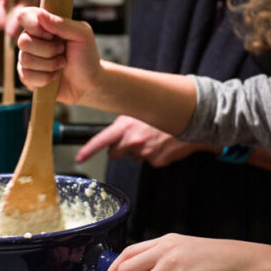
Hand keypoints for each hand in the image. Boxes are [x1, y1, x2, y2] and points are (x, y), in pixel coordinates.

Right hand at [15, 7, 101, 104]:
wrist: (88, 82)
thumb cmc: (86, 56)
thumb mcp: (82, 35)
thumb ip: (62, 23)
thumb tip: (40, 14)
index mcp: (43, 24)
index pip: (24, 16)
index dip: (35, 26)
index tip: (51, 35)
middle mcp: (32, 39)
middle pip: (23, 41)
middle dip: (48, 50)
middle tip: (62, 51)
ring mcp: (27, 58)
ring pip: (25, 60)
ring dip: (50, 65)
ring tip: (62, 63)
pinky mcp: (27, 76)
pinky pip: (26, 76)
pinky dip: (46, 78)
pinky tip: (55, 76)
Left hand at [75, 116, 216, 166]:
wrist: (192, 119)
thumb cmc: (165, 111)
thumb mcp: (140, 109)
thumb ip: (126, 120)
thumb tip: (116, 127)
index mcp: (126, 126)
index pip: (101, 141)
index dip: (88, 151)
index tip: (79, 158)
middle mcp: (133, 141)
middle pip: (115, 153)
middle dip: (120, 148)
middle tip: (131, 138)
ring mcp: (146, 153)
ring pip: (133, 156)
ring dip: (139, 149)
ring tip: (153, 136)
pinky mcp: (158, 160)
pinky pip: (150, 160)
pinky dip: (154, 154)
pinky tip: (163, 143)